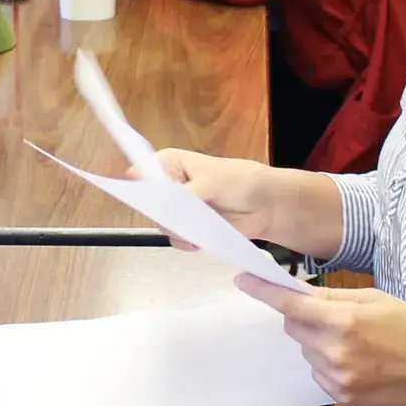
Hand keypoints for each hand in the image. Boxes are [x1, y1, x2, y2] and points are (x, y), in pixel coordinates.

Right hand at [144, 148, 284, 245]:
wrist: (265, 205)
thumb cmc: (239, 181)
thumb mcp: (211, 181)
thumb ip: (186, 194)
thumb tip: (168, 208)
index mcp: (169, 163)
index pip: (140, 172)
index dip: (141, 188)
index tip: (155, 202)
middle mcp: (169, 185)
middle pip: (148, 203)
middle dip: (163, 214)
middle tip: (181, 218)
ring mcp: (178, 208)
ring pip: (161, 224)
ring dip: (177, 230)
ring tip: (197, 229)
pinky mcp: (189, 228)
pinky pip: (176, 239)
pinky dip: (186, 242)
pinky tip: (200, 240)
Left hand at [234, 277, 405, 405]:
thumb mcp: (374, 298)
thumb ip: (333, 295)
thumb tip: (298, 291)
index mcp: (343, 319)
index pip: (289, 303)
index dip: (262, 290)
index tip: (242, 280)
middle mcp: (335, 350)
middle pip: (293, 325)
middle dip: (304, 316)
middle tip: (334, 315)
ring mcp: (337, 377)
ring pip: (305, 349)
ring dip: (317, 341)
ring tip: (356, 342)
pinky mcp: (342, 397)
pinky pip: (317, 372)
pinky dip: (327, 363)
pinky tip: (358, 361)